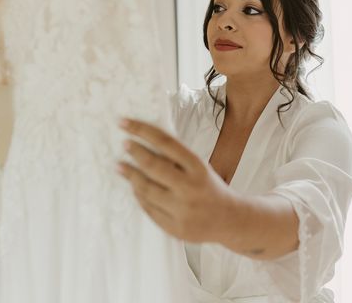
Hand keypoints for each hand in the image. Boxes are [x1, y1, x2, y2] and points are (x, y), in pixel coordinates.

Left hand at [116, 118, 238, 243]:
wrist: (230, 219)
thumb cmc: (210, 187)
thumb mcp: (200, 167)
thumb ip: (177, 158)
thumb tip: (144, 142)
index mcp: (198, 167)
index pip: (165, 142)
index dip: (142, 130)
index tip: (124, 123)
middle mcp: (190, 187)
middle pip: (153, 166)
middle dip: (135, 152)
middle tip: (124, 143)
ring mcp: (183, 209)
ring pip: (147, 189)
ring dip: (130, 176)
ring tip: (120, 166)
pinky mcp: (176, 228)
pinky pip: (149, 209)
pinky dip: (139, 196)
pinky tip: (134, 187)